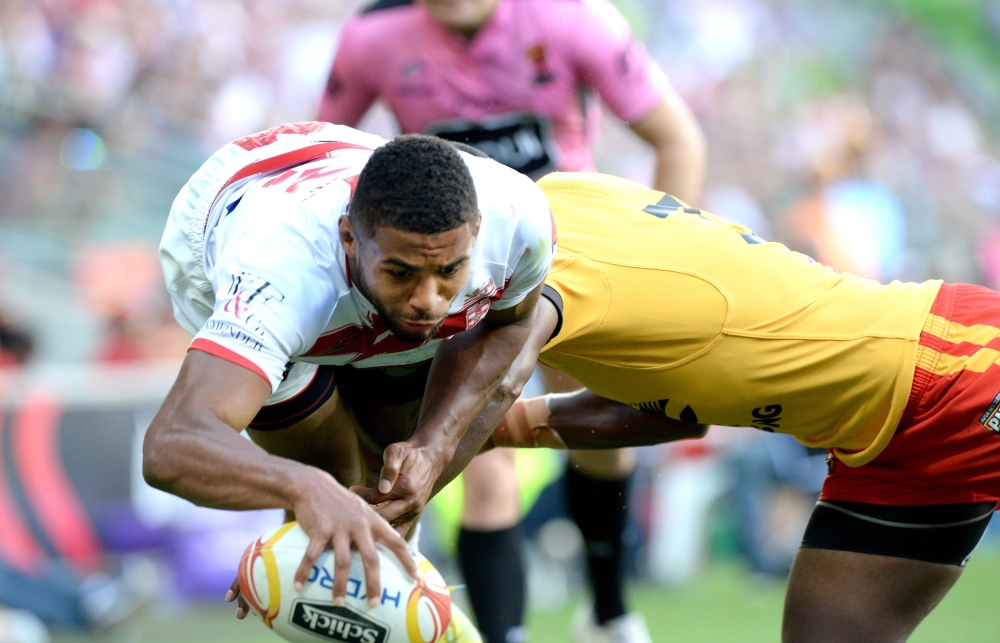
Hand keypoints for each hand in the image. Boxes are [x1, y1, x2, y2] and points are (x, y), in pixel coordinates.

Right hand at [227, 467, 420, 617]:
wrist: (313, 485)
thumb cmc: (340, 503)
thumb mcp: (362, 511)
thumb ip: (372, 529)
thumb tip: (384, 554)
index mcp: (373, 521)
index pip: (396, 542)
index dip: (408, 560)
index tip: (416, 578)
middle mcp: (359, 525)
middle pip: (371, 558)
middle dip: (373, 583)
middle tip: (374, 603)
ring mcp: (339, 527)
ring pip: (343, 562)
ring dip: (340, 585)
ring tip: (339, 603)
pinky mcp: (319, 529)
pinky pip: (312, 556)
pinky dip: (304, 572)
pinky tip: (298, 586)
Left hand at [352, 440, 446, 535]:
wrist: (431, 458)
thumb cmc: (409, 453)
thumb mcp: (397, 452)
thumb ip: (389, 469)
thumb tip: (382, 488)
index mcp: (406, 487)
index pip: (376, 498)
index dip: (360, 496)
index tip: (351, 489)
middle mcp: (411, 503)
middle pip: (383, 518)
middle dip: (365, 517)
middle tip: (350, 513)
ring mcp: (414, 512)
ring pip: (390, 529)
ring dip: (374, 528)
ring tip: (359, 524)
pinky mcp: (414, 516)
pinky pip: (399, 532)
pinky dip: (386, 533)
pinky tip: (373, 530)